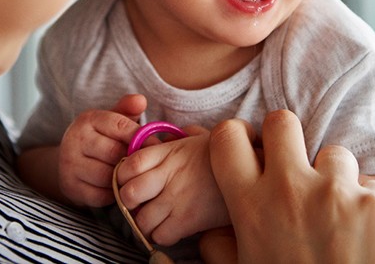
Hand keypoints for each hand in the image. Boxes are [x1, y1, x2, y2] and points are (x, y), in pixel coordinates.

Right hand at [57, 94, 146, 206]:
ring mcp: (69, 164)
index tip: (154, 145)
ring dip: (122, 177)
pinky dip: (113, 193)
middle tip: (145, 164)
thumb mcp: (113, 119)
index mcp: (88, 119)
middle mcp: (74, 139)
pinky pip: (100, 195)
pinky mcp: (70, 187)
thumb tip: (141, 100)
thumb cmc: (102, 137)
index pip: (119, 125)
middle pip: (114, 152)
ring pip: (107, 175)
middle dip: (131, 159)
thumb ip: (128, 109)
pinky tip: (118, 186)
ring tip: (131, 174)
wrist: (72, 160)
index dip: (139, 136)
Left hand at [117, 125, 229, 245]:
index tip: (131, 179)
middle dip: (128, 200)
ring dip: (144, 221)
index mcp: (169, 153)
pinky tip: (170, 226)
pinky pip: (160, 235)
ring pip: (141, 219)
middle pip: (128, 194)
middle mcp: (169, 175)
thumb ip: (174, 138)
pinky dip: (161, 234)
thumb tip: (161, 138)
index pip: (129, 164)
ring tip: (155, 217)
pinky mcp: (189, 220)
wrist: (251, 169)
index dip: (123, 174)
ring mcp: (178, 199)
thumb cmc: (221, 155)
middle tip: (139, 201)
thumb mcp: (196, 138)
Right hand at [200, 110, 374, 263]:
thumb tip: (208, 232)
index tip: (248, 147)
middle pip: (282, 121)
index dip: (236, 136)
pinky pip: (371, 186)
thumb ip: (222, 248)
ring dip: (336, 177)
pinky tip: (368, 237)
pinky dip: (370, 205)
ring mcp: (335, 191)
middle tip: (296, 163)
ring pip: (333, 153)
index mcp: (251, 206)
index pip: (227, 136)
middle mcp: (289, 189)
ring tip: (340, 216)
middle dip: (287, 137)